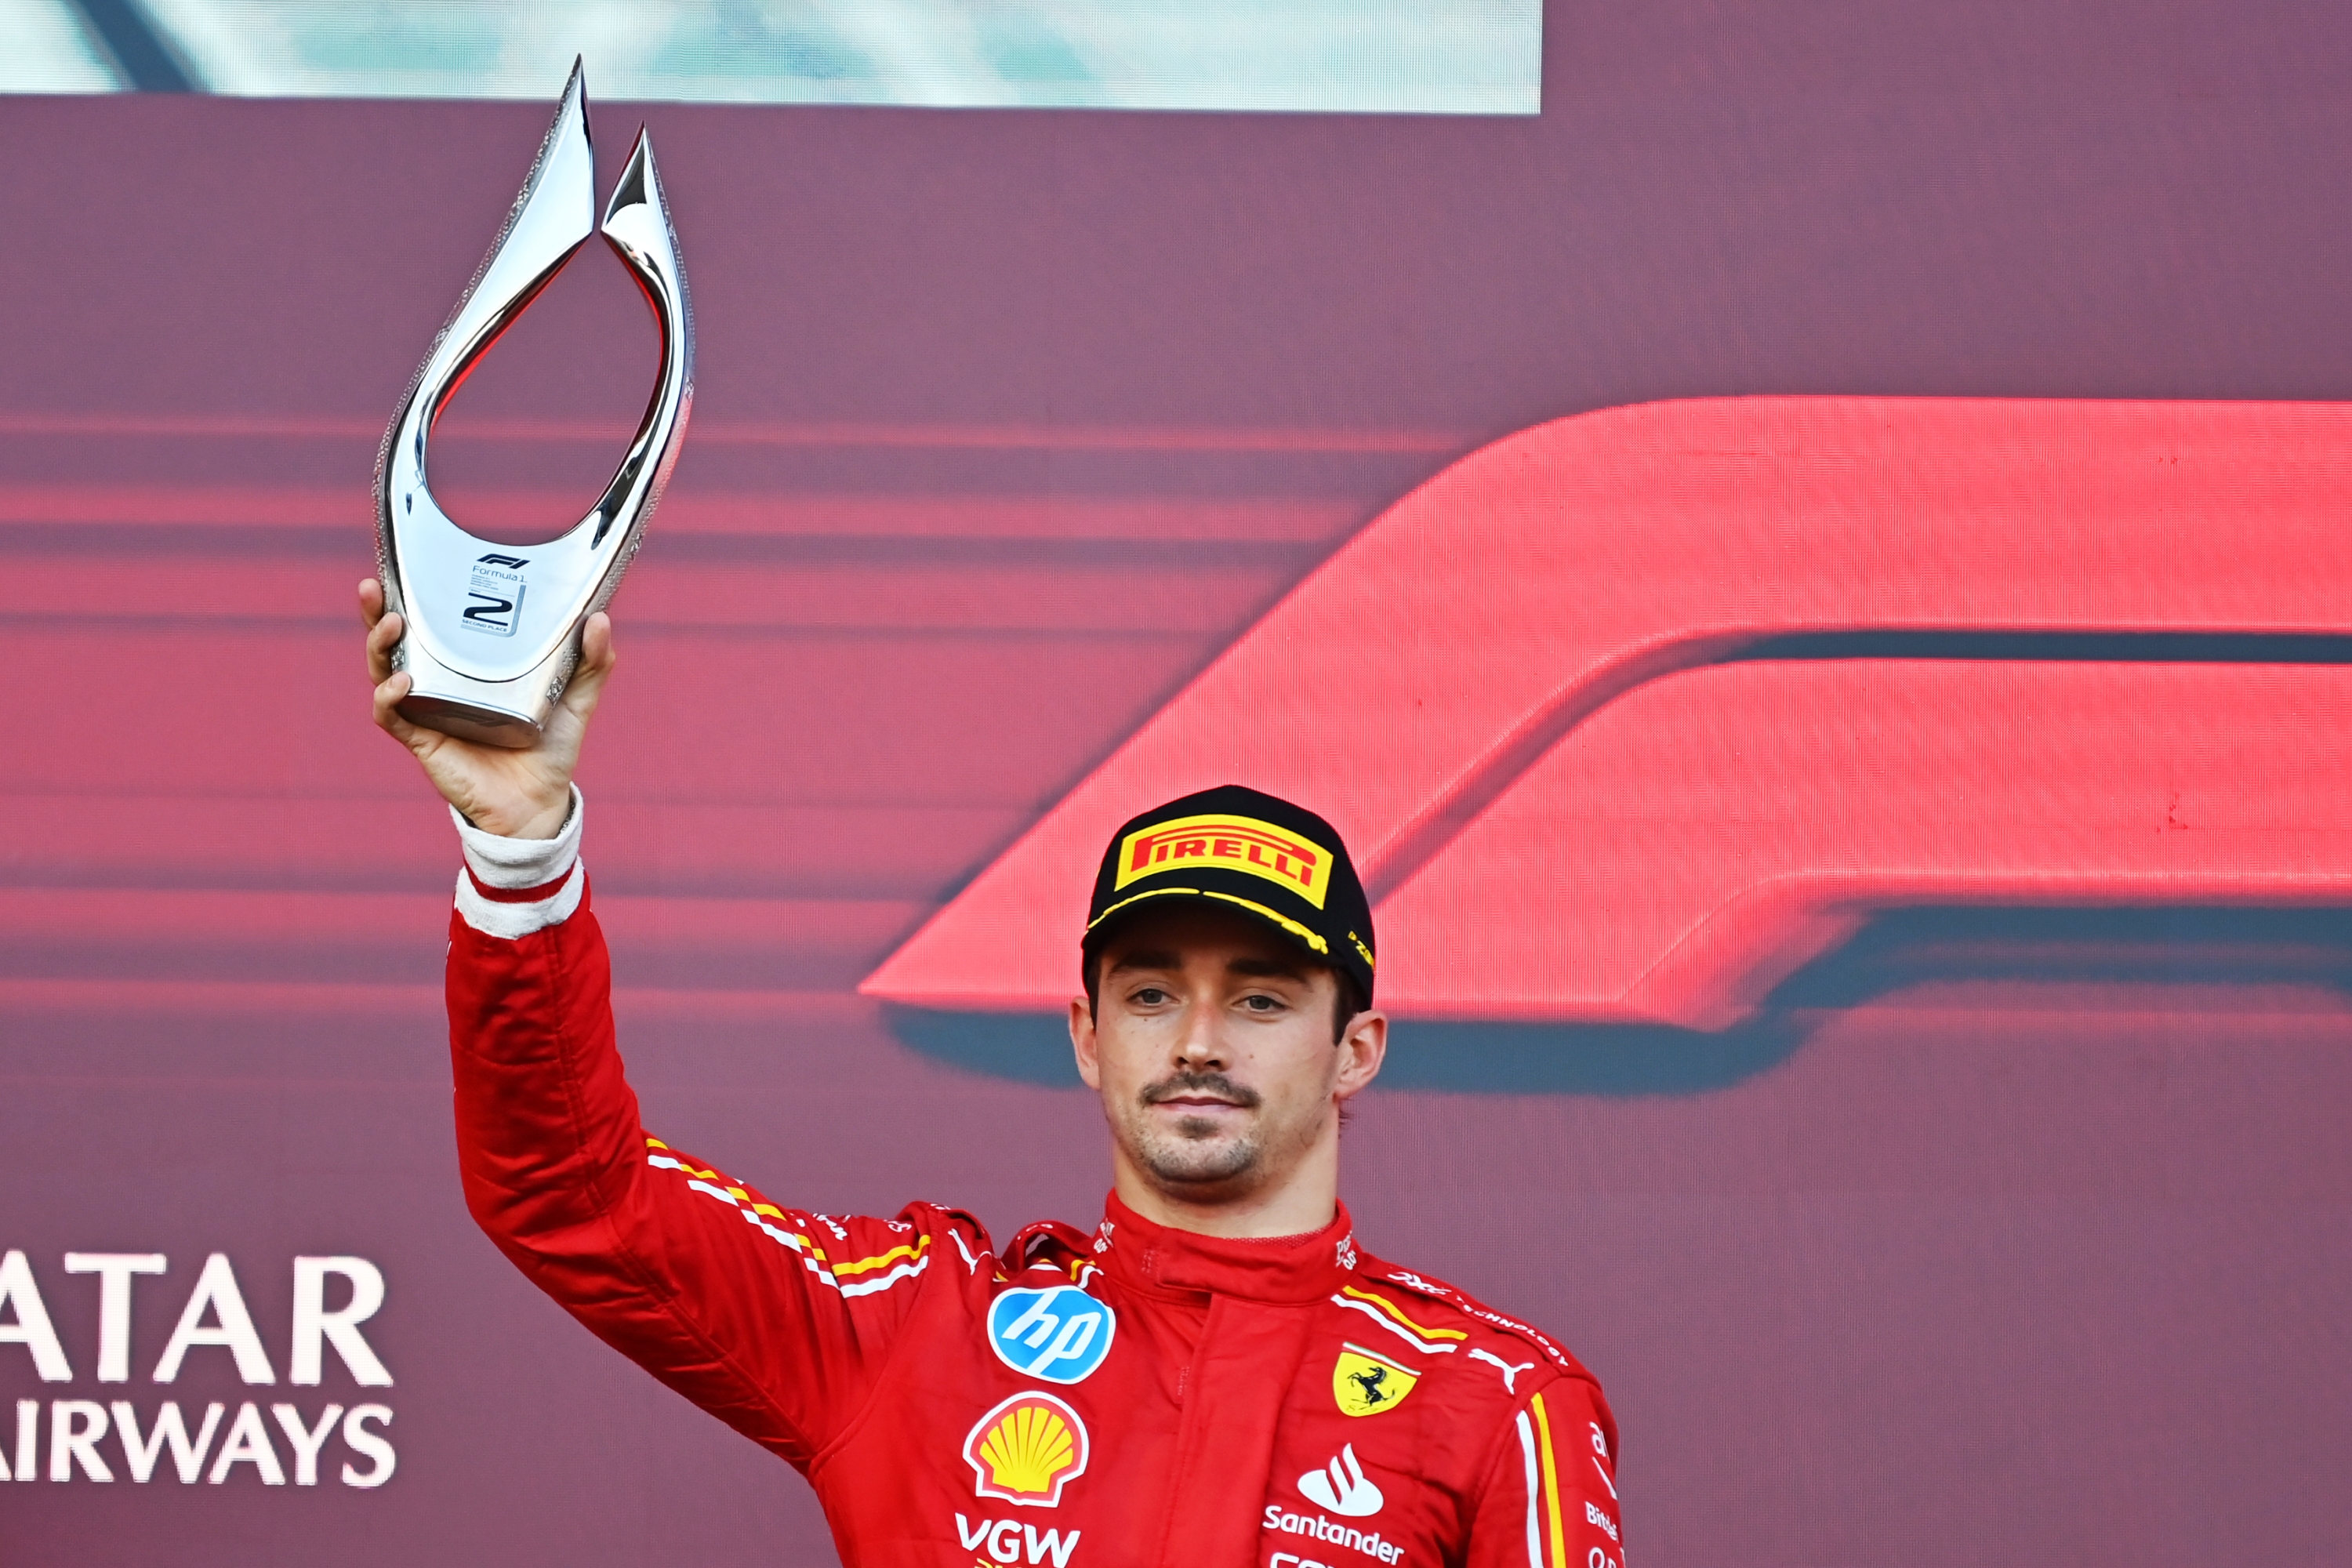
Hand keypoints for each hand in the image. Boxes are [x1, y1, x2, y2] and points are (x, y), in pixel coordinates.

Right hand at [360, 578, 613, 838]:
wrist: (538, 803)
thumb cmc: (551, 749)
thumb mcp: (576, 698)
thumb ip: (592, 662)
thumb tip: (600, 619)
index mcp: (470, 665)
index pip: (434, 621)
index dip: (413, 594)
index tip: (406, 564)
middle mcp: (441, 681)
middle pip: (395, 640)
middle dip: (377, 611)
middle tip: (374, 586)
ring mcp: (427, 709)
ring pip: (384, 670)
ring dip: (380, 645)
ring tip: (392, 622)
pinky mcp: (422, 739)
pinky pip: (391, 715)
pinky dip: (389, 696)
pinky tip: (402, 681)